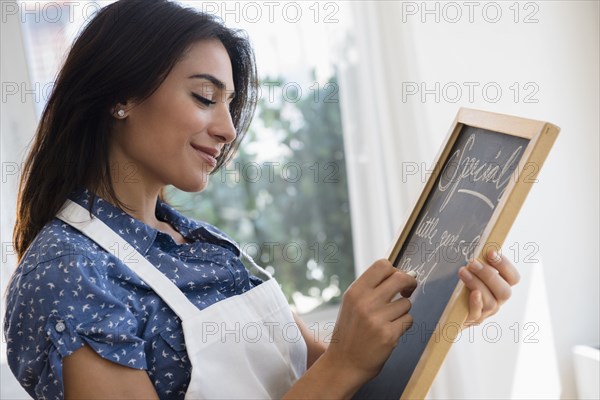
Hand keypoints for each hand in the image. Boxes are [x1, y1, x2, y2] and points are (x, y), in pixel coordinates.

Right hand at [325, 259, 417, 381]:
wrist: (344, 363)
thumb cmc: (350, 331)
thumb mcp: (352, 304)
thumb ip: (371, 288)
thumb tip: (402, 274)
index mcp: (355, 291)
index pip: (382, 265)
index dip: (395, 270)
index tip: (397, 278)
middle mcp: (365, 302)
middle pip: (400, 278)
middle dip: (410, 282)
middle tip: (409, 289)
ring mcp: (377, 319)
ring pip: (406, 303)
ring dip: (402, 310)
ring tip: (388, 320)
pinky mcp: (388, 335)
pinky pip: (408, 320)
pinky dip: (403, 325)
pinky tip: (390, 331)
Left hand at [459, 249, 519, 325]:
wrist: (446, 306)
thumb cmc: (461, 284)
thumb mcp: (472, 272)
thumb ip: (479, 262)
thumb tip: (481, 245)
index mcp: (501, 286)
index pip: (513, 278)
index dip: (505, 265)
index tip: (490, 252)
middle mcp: (497, 300)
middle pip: (505, 292)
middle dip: (489, 275)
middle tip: (472, 262)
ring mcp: (486, 312)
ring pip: (491, 303)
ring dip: (477, 284)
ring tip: (462, 271)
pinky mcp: (471, 319)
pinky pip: (477, 314)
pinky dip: (476, 303)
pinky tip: (472, 293)